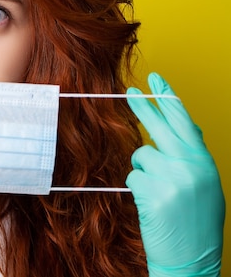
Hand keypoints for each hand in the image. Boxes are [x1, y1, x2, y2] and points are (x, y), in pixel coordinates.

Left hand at [126, 73, 223, 276]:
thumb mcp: (206, 185)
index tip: (157, 78)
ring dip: (144, 171)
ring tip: (159, 194)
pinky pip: (133, 176)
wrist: (192, 259)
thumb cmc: (196, 223)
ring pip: (141, 156)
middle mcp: (191, 166)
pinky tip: (152, 205)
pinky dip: (138, 188)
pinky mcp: (152, 192)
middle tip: (130, 91)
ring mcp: (171, 178)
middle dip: (144, 106)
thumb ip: (193, 157)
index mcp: (205, 162)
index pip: (185, 121)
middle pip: (160, 126)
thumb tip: (184, 127)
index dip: (169, 98)